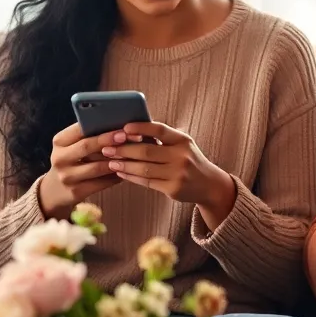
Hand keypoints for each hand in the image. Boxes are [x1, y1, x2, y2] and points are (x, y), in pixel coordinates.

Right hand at [37, 123, 125, 219]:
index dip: (100, 127)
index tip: (120, 125)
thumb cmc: (71, 161)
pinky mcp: (76, 191)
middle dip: (108, 140)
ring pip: (96, 167)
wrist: (55, 190)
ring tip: (131, 154)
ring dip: (116, 160)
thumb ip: (88, 136)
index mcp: (59, 141)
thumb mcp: (71, 146)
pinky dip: (115, 176)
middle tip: (126, 136)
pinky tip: (126, 170)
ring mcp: (67, 176)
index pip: (79, 129)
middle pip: (86, 146)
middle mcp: (60, 158)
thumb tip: (118, 125)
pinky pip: (101, 183)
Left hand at [102, 122, 236, 216]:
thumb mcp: (182, 144)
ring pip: (144, 168)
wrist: (209, 185)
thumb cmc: (189, 160)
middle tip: (106, 147)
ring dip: (124, 164)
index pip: (160, 130)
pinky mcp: (173, 189)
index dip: (142, 127)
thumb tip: (130, 130)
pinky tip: (120, 172)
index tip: (124, 127)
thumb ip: (162, 138)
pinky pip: (147, 181)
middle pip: (147, 151)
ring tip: (110, 161)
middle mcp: (182, 156)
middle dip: (124, 149)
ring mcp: (178, 174)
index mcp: (183, 140)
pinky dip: (131, 176)